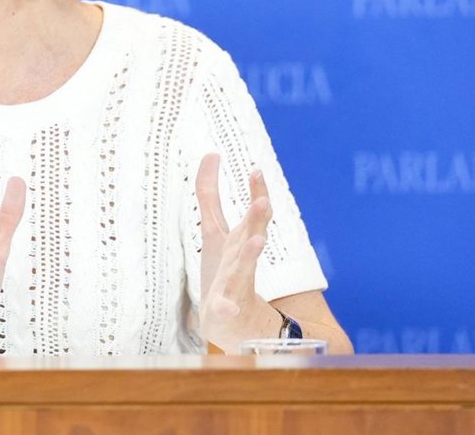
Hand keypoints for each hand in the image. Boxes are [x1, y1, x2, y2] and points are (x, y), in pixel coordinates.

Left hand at [194, 153, 276, 351]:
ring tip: (256, 241)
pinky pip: (226, 307)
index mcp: (243, 239)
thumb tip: (211, 153)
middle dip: (259, 219)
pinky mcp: (225, 307)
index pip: (255, 214)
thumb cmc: (225, 268)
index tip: (256, 170)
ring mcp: (236, 283)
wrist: (230, 320)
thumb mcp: (215, 227)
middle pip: (253, 236)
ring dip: (249, 255)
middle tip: (264, 203)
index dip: (256, 193)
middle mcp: (244, 258)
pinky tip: (226, 306)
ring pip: (244, 268)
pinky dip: (227, 306)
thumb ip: (209, 193)